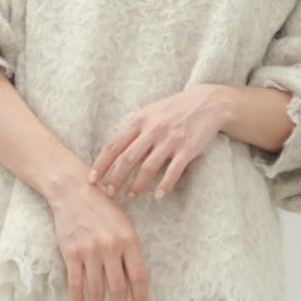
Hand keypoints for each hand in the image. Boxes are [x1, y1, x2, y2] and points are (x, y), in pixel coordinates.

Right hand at [49, 170, 148, 300]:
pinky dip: (78, 297)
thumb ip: (128, 248)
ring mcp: (89, 251)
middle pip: (117, 287)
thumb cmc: (102, 205)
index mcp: (128, 239)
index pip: (138, 276)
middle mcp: (110, 247)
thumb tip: (131, 278)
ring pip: (96, 289)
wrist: (73, 190)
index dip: (139, 296)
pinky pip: (75, 282)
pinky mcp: (71, 252)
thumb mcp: (123, 222)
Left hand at [88, 84, 224, 200]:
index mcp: (140, 120)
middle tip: (108, 193)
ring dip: (137, 185)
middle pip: (128, 158)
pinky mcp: (187, 149)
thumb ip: (133, 129)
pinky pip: (173, 170)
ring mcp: (170, 140)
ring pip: (148, 167)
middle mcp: (153, 130)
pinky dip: (165, 184)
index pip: (114, 145)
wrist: (207, 103)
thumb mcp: (149, 112)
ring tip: (129, 196)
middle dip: (115, 178)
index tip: (92, 179)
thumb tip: (114, 150)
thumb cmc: (174, 109)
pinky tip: (158, 195)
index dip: (101, 164)